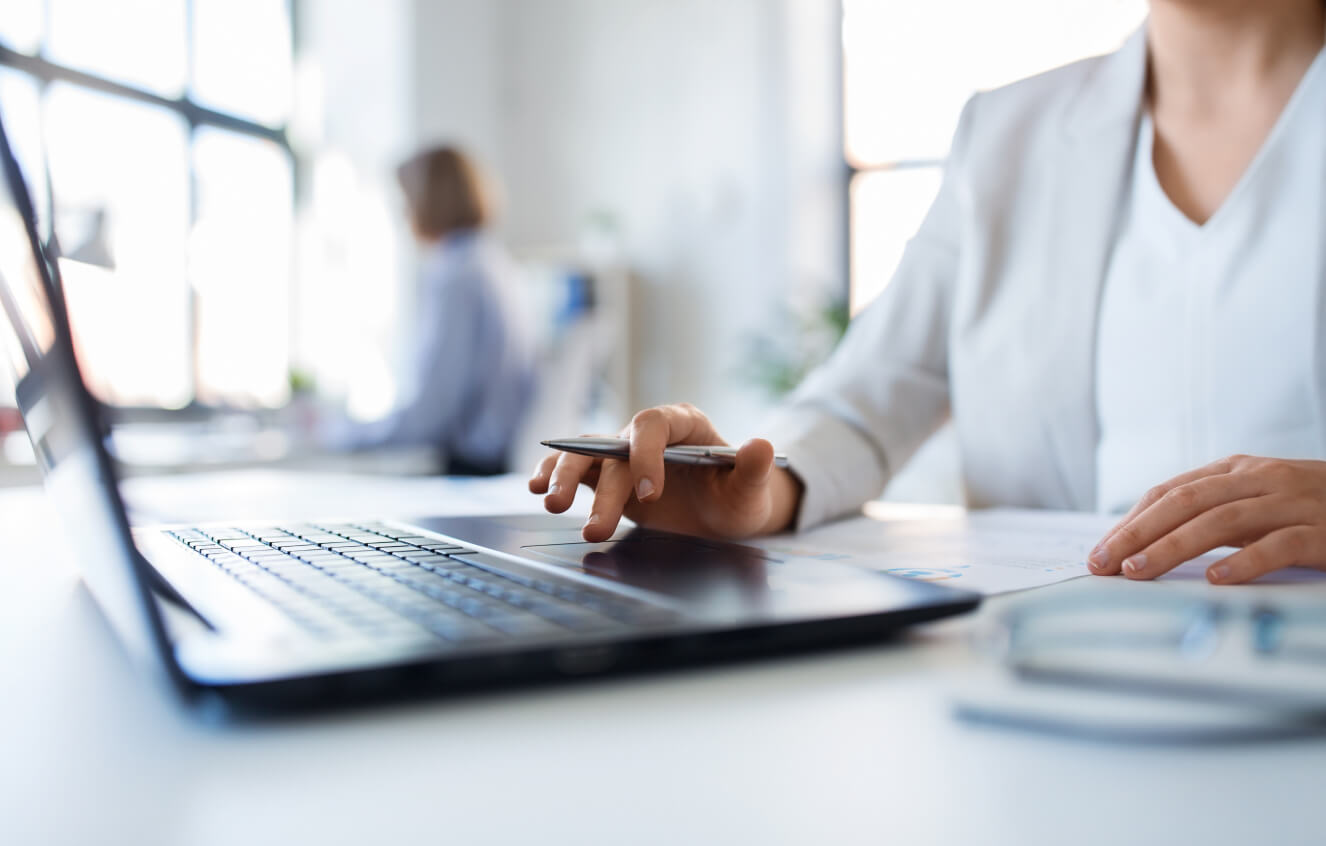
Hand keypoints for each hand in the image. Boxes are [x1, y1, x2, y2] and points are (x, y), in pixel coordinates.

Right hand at [528, 403, 802, 541]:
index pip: (653, 426)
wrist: (724, 516)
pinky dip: (553, 475)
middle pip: (614, 447)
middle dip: (603, 487)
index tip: (649, 493)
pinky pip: (575, 469)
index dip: (645, 454)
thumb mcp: (751, 489)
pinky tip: (536, 489)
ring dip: (565, 477)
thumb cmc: (737, 497)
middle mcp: (648, 435)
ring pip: (585, 454)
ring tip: (551, 504)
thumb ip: (753, 469)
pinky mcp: (607, 477)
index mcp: (684, 424)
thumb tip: (761, 445)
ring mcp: (623, 455)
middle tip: (598, 526)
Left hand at [1087, 454, 1325, 583]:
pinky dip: (1245, 562)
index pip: (1169, 492)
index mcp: (1237, 471)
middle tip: (1104, 564)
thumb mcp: (1256, 506)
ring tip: (1140, 572)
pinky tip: (1217, 581)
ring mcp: (1293, 502)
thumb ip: (1211, 517)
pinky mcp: (1324, 531)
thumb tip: (1146, 546)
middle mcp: (1260, 480)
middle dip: (1137, 534)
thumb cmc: (1311, 512)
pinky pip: (1279, 545)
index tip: (1099, 552)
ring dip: (1173, 547)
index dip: (1130, 521)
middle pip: (1184, 502)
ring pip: (1221, 520)